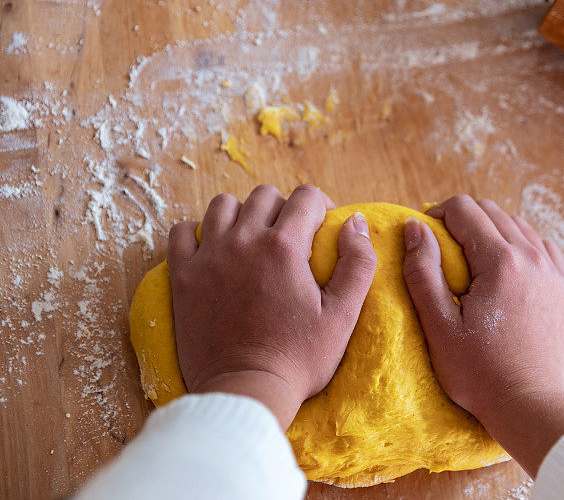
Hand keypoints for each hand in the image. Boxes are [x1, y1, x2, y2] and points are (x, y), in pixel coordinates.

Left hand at [167, 184, 376, 428]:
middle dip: (283, 208)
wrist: (245, 392)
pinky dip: (198, 232)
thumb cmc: (298, 359)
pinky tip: (214, 250)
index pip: (306, 197)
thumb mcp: (343, 316)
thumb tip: (355, 222)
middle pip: (264, 195)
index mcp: (285, 248)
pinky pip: (182, 231)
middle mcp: (244, 241)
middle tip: (290, 239)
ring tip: (252, 240)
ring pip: (222, 204)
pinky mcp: (183, 277)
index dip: (321, 206)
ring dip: (242, 214)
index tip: (322, 228)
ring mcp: (209, 257)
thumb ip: (358, 263)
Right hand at [403, 195, 563, 474]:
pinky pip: (540, 245)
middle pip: (492, 211)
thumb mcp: (439, 326)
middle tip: (443, 248)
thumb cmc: (479, 373)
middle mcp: (532, 257)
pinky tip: (504, 267)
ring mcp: (553, 271)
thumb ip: (423, 272)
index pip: (465, 209)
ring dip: (490, 230)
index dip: (437, 214)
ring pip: (517, 225)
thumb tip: (415, 228)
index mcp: (500, 262)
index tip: (425, 235)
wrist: (530, 406)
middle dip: (462, 219)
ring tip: (471, 259)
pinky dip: (518, 244)